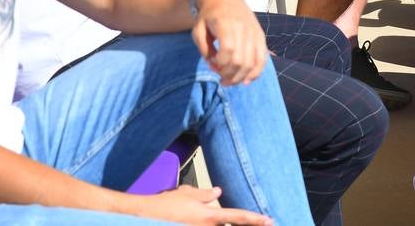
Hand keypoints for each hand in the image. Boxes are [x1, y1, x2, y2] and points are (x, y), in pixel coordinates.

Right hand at [139, 185, 271, 225]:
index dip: (255, 219)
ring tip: (250, 222)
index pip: (238, 217)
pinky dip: (216, 225)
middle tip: (266, 224)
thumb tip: (218, 192)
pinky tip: (221, 222)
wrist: (144, 217)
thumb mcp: (187, 193)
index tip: (269, 220)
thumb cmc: (165, 204)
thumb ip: (205, 194)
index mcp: (209, 216)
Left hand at [189, 0, 266, 84]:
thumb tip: (214, 65)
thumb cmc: (208, 16)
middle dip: (229, 75)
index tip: (212, 64)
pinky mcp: (260, 36)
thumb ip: (203, 49)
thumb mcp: (197, 29)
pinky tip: (247, 80)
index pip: (228, 50)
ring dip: (240, 77)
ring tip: (229, 81)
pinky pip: (262, 58)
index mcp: (226, 24)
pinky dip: (256, 73)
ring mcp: (254, 32)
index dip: (220, 63)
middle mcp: (243, 28)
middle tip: (219, 77)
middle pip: (240, 60)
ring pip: (252, 63)